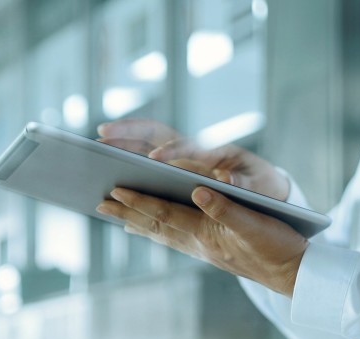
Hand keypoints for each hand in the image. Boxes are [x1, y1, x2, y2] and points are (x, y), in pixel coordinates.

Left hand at [96, 187, 307, 296]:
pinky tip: (150, 230)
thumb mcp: (255, 224)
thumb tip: (198, 191)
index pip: (165, 214)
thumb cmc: (278, 247)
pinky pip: (176, 240)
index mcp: (207, 233)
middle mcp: (200, 243)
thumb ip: (226, 208)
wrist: (294, 274)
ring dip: (137, 223)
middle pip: (155, 226)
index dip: (139, 201)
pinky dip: (158, 232)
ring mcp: (205, 250)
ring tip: (115, 216)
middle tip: (99, 203)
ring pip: (163, 234)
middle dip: (127, 214)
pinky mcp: (213, 252)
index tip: (114, 191)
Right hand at [97, 120, 289, 200]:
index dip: (172, 151)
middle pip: (155, 134)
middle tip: (101, 136)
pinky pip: (145, 164)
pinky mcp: (175, 169)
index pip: (188, 145)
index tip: (155, 159)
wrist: (264, 186)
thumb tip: (227, 182)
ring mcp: (182, 158)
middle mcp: (193, 150)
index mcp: (214, 151)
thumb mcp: (259, 185)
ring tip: (95, 154)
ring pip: (144, 145)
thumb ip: (244, 183)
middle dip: (129, 132)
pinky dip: (127, 166)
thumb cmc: (262, 184)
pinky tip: (109, 183)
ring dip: (120, 145)